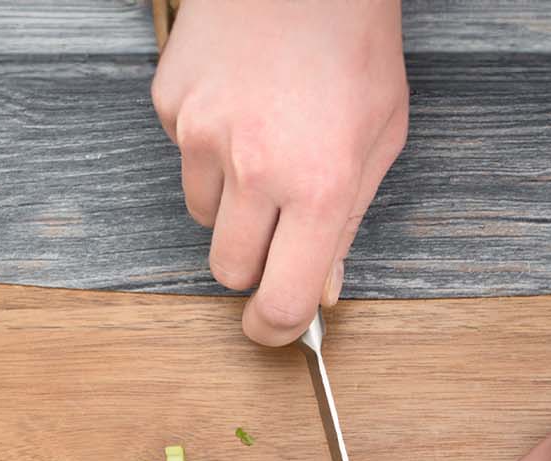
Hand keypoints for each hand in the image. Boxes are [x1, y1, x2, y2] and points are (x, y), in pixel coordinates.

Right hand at [151, 0, 407, 345]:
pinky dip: (206, 144)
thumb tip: (320, 288)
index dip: (275, 328)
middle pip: (228, 268)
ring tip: (265, 142)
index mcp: (318, 187)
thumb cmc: (353, 41)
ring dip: (229, 199)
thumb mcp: (379, 138)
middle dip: (252, 259)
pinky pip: (181, 155)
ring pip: (201, 213)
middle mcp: (254, 169)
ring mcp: (202, 135)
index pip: (280, 300)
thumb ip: (346, 222)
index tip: (273, 329)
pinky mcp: (170, 104)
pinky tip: (240, 102)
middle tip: (278, 224)